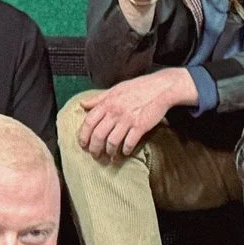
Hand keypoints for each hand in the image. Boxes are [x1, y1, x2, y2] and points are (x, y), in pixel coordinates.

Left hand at [76, 68, 195, 159]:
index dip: (83, 136)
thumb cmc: (138, 87)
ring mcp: (128, 120)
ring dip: (110, 152)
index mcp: (107, 103)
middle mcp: (115, 112)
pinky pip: (129, 143)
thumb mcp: (115, 89)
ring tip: (110, 157)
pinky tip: (125, 153)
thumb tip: (82, 104)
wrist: (161, 88)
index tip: (83, 144)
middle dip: (94, 149)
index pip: (89, 122)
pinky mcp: (140, 126)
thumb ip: (98, 98)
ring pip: (112, 142)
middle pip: (98, 135)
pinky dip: (125, 150)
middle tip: (95, 155)